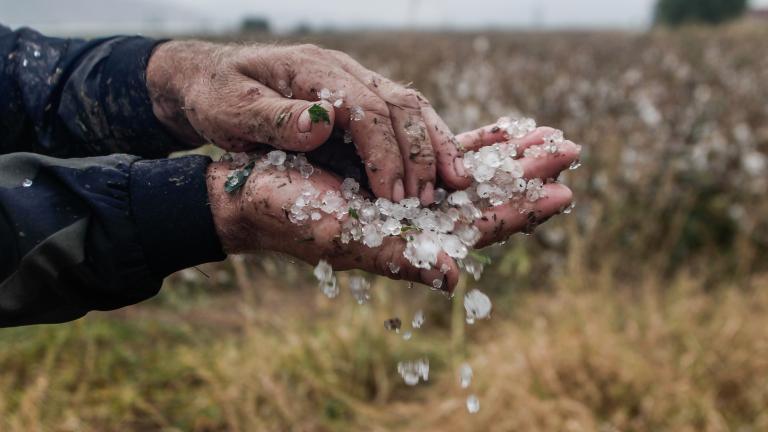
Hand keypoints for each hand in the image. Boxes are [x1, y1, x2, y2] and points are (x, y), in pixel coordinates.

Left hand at [148, 41, 468, 204]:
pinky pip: (401, 115)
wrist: (211, 79)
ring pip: (409, 106)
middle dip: (422, 152)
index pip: (365, 110)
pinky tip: (440, 165)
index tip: (393, 196)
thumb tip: (321, 124)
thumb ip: (275, 119)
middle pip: (399, 104)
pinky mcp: (357, 97)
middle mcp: (342, 71)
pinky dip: (426, 140)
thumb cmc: (218, 98)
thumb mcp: (232, 112)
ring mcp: (353, 80)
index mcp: (313, 71)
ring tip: (457, 181)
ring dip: (436, 144)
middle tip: (432, 199)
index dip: (384, 154)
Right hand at [205, 125, 579, 291]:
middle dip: (526, 174)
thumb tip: (454, 275)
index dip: (520, 210)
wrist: (254, 191)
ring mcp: (408, 191)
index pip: (479, 226)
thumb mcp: (342, 236)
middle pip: (485, 196)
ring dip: (507, 155)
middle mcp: (416, 218)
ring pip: (470, 172)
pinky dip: (472, 139)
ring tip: (546, 134)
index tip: (563, 190)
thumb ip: (399, 256)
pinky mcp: (392, 165)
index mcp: (411, 239)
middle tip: (569, 150)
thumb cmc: (289, 215)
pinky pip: (442, 151)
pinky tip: (497, 129)